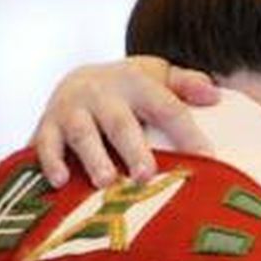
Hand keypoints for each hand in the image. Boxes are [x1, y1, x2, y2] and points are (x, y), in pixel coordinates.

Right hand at [30, 57, 219, 188]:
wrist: (78, 80)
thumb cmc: (131, 90)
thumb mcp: (158, 77)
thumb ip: (186, 85)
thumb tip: (214, 96)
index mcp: (135, 82)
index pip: (166, 107)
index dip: (186, 132)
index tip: (207, 158)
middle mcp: (101, 93)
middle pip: (120, 122)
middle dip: (132, 149)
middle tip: (145, 175)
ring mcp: (71, 109)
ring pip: (82, 134)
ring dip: (93, 158)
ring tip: (105, 182)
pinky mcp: (47, 126)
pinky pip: (45, 144)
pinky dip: (50, 162)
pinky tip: (60, 181)